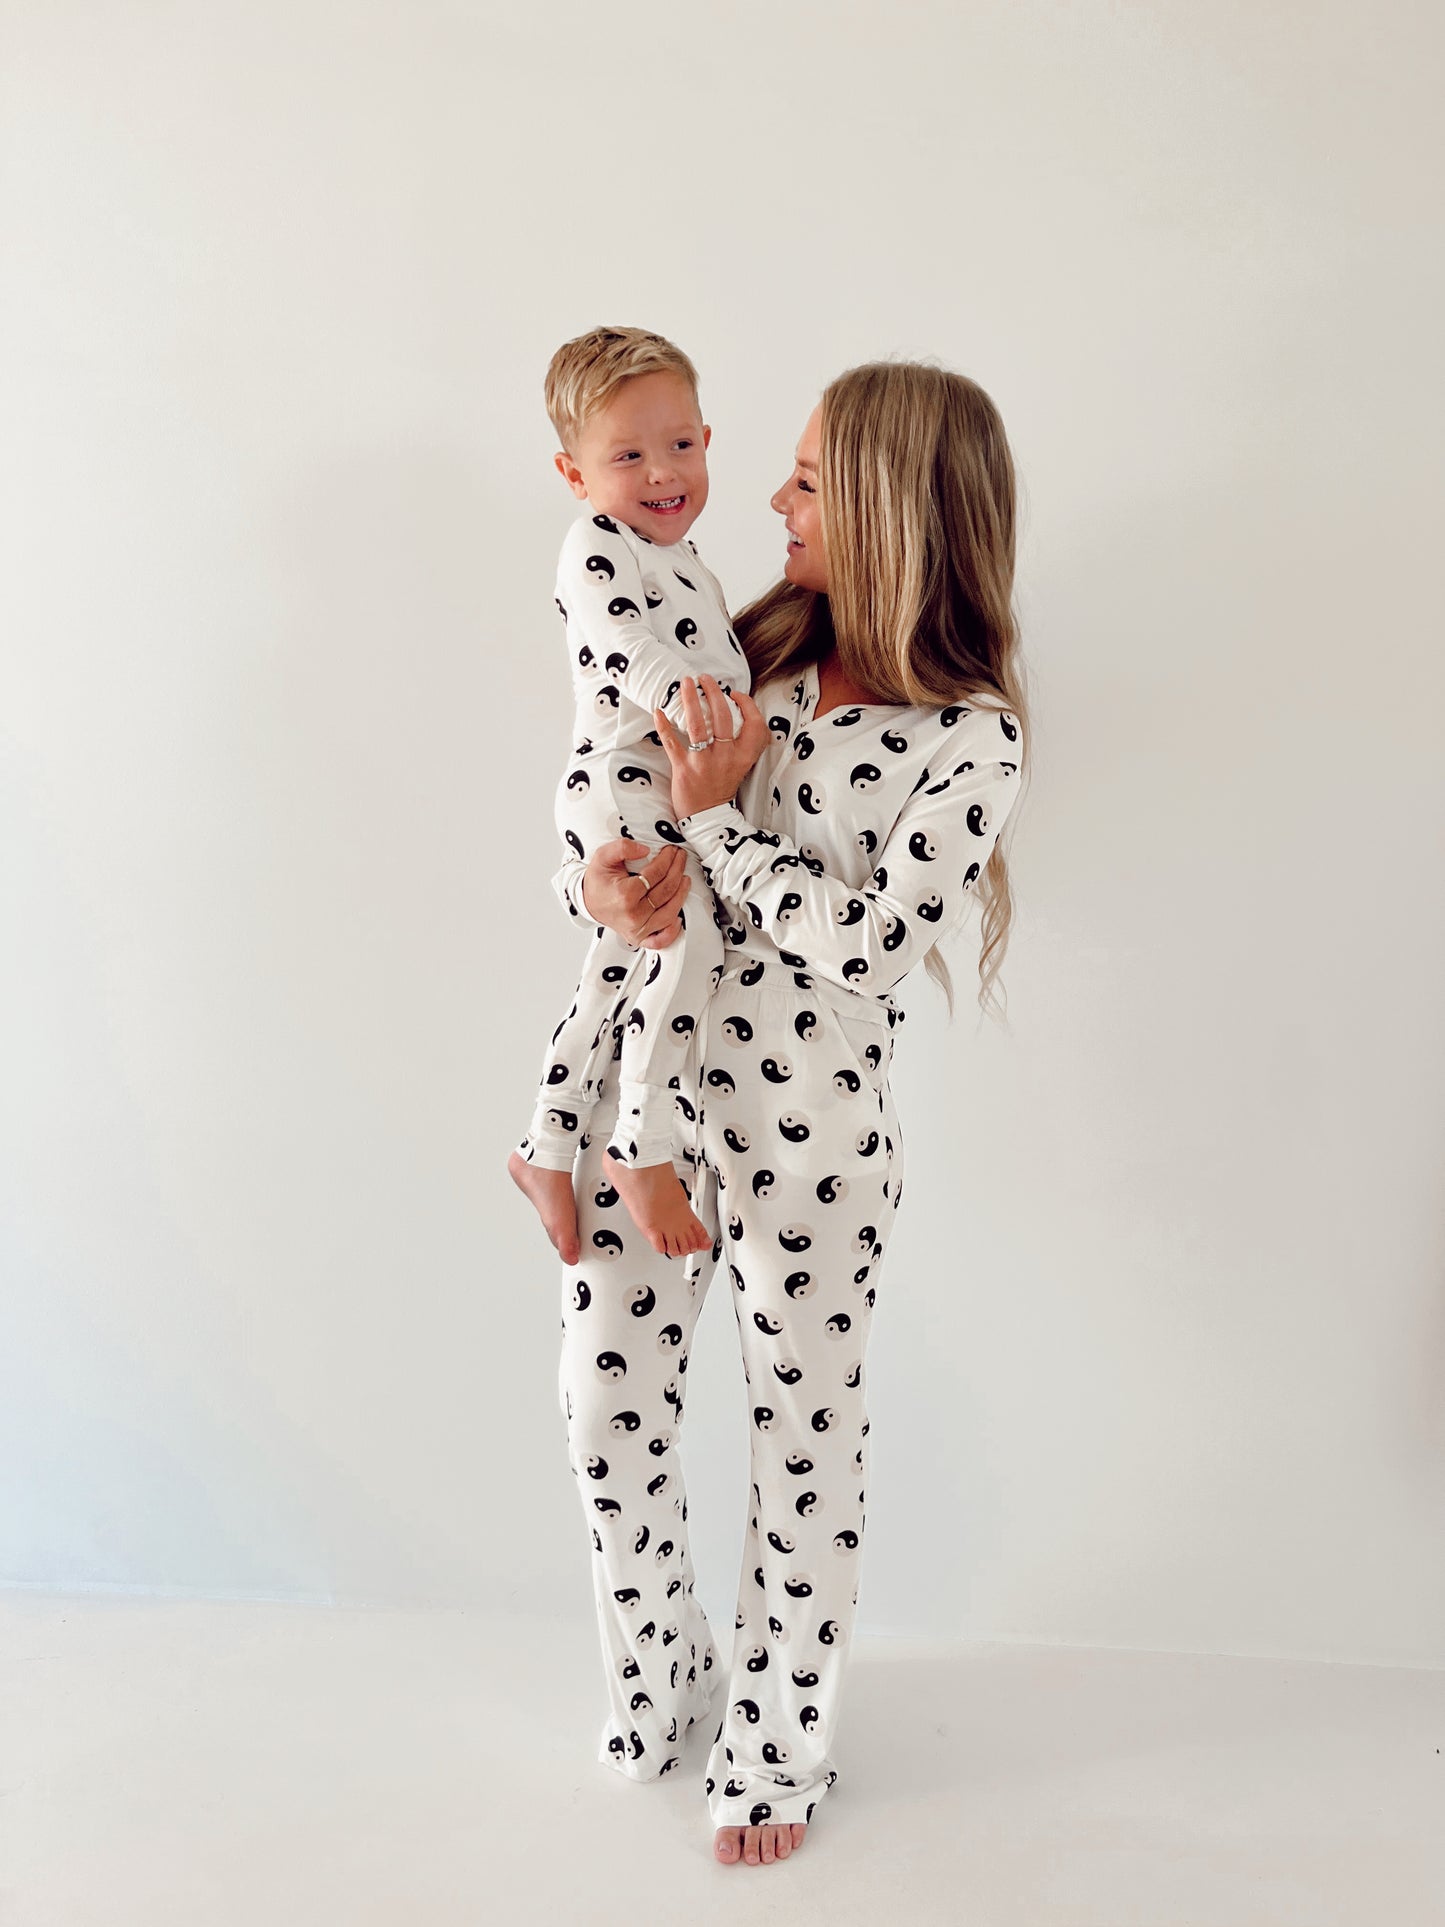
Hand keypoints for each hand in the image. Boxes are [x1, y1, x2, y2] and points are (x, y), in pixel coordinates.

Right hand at [579, 838, 690, 948]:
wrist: (589, 902)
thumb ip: (622, 847)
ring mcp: (637, 929)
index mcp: (625, 895)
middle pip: (666, 891)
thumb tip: (644, 849)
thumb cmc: (598, 882)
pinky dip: (672, 932)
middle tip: (680, 858)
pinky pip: (660, 940)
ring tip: (685, 878)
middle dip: (677, 870)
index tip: (671, 851)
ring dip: (681, 894)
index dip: (667, 859)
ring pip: (669, 912)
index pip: (656, 874)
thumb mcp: (603, 856)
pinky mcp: (639, 938)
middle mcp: (633, 915)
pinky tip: (678, 918)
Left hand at [654, 674, 771, 818]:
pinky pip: (672, 743)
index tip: (735, 694)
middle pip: (723, 717)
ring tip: (686, 683)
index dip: (747, 705)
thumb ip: (742, 741)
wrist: (708, 816)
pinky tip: (658, 711)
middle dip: (714, 692)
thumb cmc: (723, 785)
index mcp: (744, 756)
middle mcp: (726, 757)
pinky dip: (663, 725)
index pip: (755, 724)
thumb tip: (732, 709)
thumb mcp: (742, 764)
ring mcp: (704, 763)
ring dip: (690, 700)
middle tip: (705, 679)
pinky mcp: (684, 769)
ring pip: (698, 725)